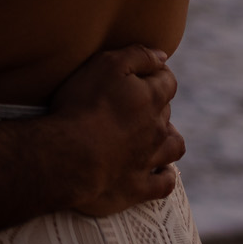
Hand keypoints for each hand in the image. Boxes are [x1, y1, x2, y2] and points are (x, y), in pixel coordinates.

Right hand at [48, 44, 185, 216]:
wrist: (70, 156)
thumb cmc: (83, 106)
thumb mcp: (106, 65)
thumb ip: (138, 56)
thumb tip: (163, 56)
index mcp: (151, 98)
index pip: (167, 80)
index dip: (157, 73)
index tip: (143, 72)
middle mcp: (157, 129)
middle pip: (165, 112)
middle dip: (155, 105)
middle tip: (133, 103)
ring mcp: (149, 160)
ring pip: (173, 147)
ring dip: (168, 139)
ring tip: (155, 136)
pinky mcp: (138, 187)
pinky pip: (163, 184)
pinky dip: (165, 176)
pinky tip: (160, 171)